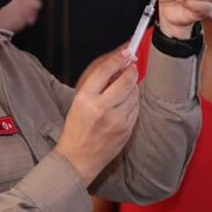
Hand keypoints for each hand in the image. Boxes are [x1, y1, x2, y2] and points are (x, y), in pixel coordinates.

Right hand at [56, 52, 139, 184]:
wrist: (78, 159)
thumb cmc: (76, 128)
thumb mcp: (79, 102)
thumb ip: (97, 84)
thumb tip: (117, 65)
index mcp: (85, 99)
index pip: (105, 71)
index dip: (118, 59)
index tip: (126, 52)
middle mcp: (102, 108)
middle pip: (126, 80)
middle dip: (132, 71)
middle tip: (132, 67)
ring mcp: (117, 120)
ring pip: (134, 94)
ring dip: (133, 86)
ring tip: (124, 88)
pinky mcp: (126, 129)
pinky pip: (136, 108)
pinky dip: (133, 102)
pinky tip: (124, 104)